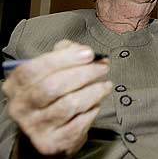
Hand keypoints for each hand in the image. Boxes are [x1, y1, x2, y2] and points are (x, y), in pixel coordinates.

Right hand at [2, 40, 112, 155]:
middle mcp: (20, 106)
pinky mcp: (51, 142)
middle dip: (84, 73)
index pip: (35, 68)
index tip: (89, 53)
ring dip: (94, 91)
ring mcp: (35, 127)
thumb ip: (66, 53)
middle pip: (53, 86)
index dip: (64, 58)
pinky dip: (92, 110)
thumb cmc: (53, 92)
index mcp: (16, 84)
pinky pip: (79, 123)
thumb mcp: (53, 69)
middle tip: (103, 68)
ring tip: (106, 85)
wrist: (48, 130)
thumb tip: (86, 51)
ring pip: (70, 104)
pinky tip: (96, 103)